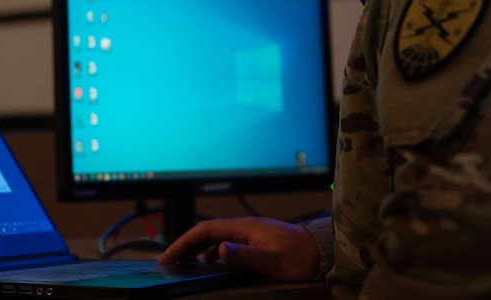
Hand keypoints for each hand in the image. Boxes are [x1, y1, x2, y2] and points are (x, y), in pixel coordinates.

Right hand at [158, 217, 320, 282]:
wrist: (323, 252)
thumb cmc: (300, 257)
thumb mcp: (271, 260)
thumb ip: (245, 255)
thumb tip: (219, 249)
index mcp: (245, 227)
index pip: (206, 231)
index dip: (185, 242)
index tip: (169, 256)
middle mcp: (245, 227)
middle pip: (207, 233)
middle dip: (186, 244)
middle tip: (168, 261)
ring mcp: (250, 233)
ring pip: (216, 238)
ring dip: (197, 248)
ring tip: (183, 262)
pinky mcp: (256, 242)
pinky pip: (226, 244)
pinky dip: (212, 252)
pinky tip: (210, 263)